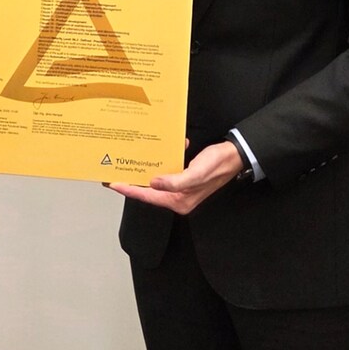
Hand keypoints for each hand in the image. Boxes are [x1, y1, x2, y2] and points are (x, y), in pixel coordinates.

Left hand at [109, 140, 241, 214]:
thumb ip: (175, 181)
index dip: (130, 190)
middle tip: (114, 173)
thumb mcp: (196, 173)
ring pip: (157, 179)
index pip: (149, 196)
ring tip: (129, 162)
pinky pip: (168, 170)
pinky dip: (165, 159)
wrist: (234, 155)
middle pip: (150, 190)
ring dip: (146, 169)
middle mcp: (178, 196)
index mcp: (180, 200)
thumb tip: (154, 183)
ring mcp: (181, 187)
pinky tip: (165, 149)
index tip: (114, 184)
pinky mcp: (184, 176)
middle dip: (133, 181)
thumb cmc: (218, 165)